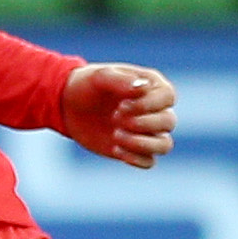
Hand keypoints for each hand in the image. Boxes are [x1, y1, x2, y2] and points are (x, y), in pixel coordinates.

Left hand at [60, 62, 176, 167]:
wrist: (69, 105)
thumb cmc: (88, 85)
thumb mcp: (100, 77)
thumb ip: (121, 80)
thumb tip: (144, 88)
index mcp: (152, 86)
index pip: (168, 97)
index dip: (148, 105)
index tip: (121, 105)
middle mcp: (155, 110)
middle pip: (168, 122)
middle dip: (143, 123)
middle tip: (114, 118)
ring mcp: (147, 132)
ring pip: (164, 145)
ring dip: (142, 144)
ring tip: (116, 136)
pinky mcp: (136, 149)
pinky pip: (149, 161)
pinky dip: (135, 158)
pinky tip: (115, 149)